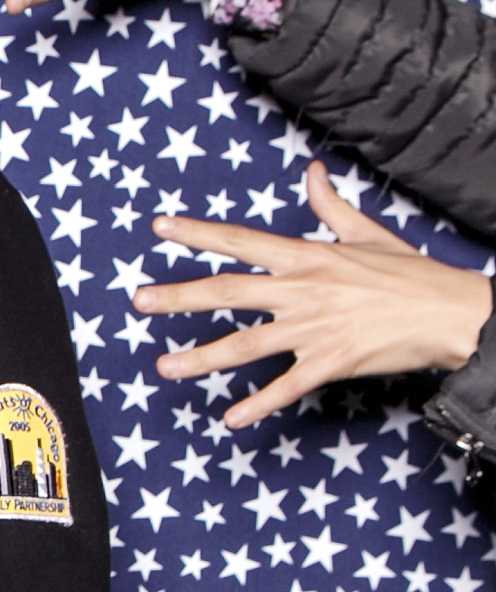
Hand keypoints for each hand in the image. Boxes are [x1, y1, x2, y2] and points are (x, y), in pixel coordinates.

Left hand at [131, 161, 493, 427]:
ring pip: (247, 344)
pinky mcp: (333, 362)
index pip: (241, 241)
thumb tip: (312, 173)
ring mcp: (315, 328)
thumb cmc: (409, 275)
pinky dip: (259, 403)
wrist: (452, 313)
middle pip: (229, 291)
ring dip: (203, 357)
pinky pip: (288, 386)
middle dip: (180, 296)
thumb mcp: (367, 233)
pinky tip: (232, 417)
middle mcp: (303, 290)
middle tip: (138, 300)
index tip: (160, 228)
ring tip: (164, 366)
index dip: (199, 233)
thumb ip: (329, 206)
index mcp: (307, 256)